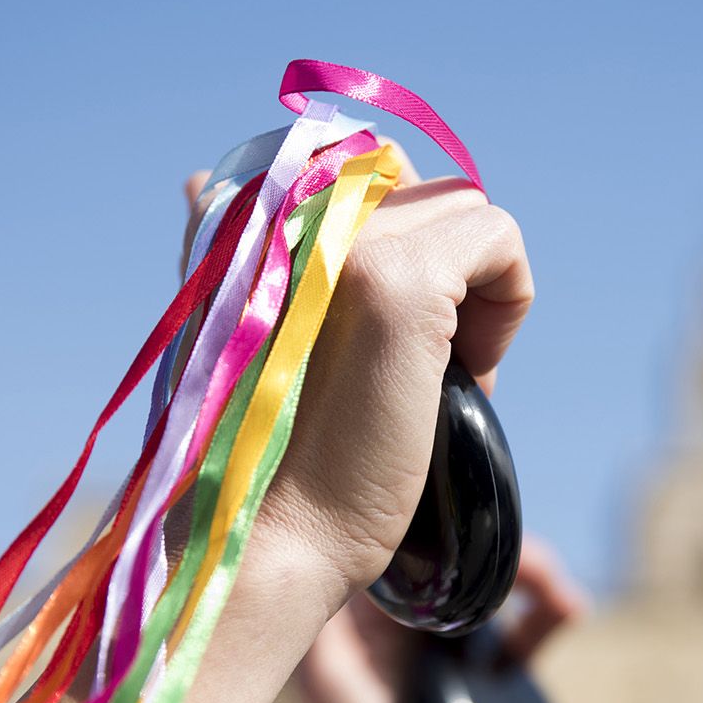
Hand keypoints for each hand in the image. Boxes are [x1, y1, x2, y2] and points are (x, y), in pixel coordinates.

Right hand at [184, 138, 534, 604]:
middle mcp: (292, 207)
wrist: (264, 535)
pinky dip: (506, 305)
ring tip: (435, 375)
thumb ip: (239, 257)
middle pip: (420, 187)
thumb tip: (196, 184)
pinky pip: (499, 242)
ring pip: (466, 210)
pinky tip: (463, 376)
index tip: (383, 335)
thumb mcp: (246, 338)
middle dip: (441, 270)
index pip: (362, 167)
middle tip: (418, 366)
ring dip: (473, 292)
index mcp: (248, 216)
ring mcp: (345, 238)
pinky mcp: (402, 280)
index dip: (399, 244)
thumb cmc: (262, 456)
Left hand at [295, 539, 587, 702]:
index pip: (413, 535)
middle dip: (497, 540)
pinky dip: (554, 608)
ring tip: (554, 590)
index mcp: (375, 601)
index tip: (466, 506)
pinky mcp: (499, 661)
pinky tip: (568, 611)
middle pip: (466, 547)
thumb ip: (327, 616)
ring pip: (504, 575)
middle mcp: (420, 608)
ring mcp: (462, 632)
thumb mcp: (328, 673)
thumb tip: (339, 546)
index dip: (443, 515)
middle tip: (522, 555)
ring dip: (534, 569)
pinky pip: (534, 621)